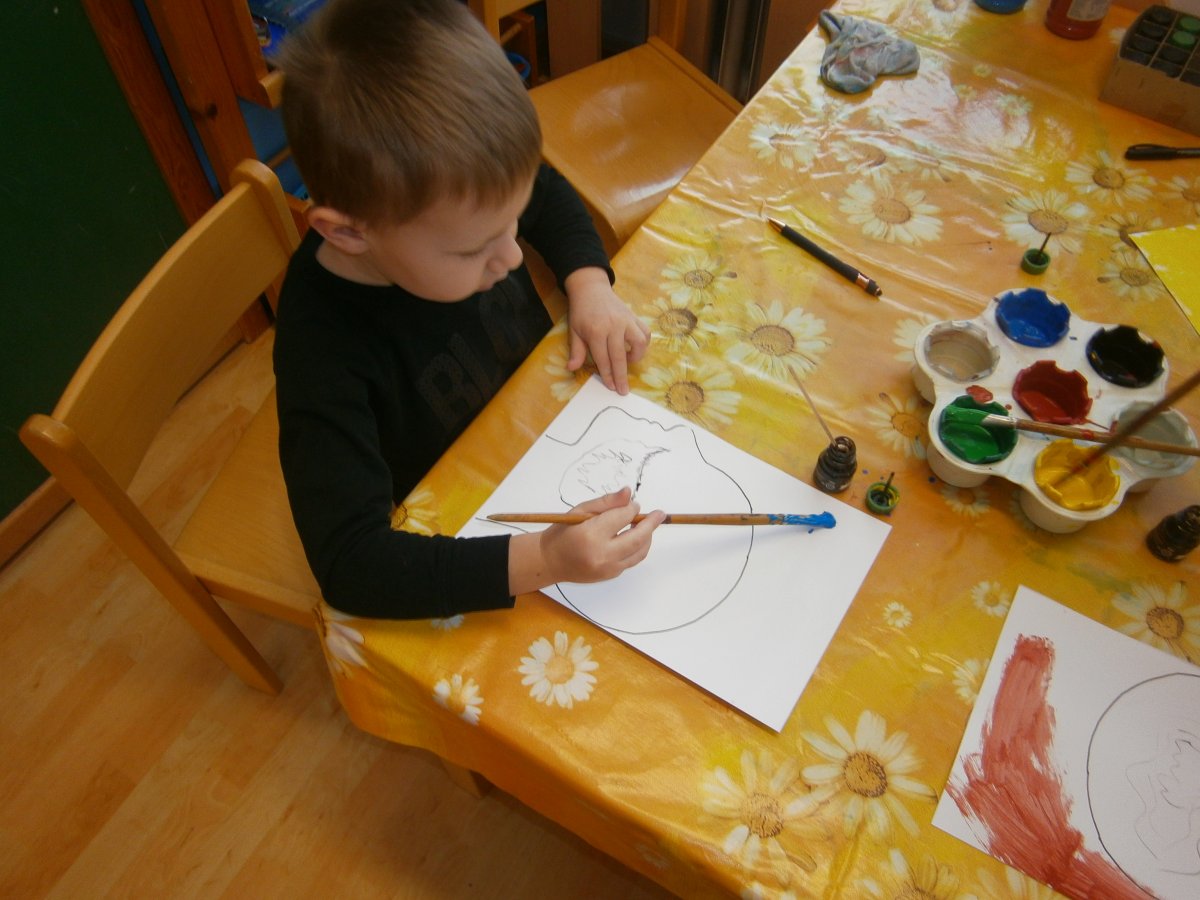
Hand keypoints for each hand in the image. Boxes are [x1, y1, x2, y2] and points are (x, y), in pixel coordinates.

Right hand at [508, 487, 664, 594]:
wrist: (550, 560)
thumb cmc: (562, 533)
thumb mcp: (580, 510)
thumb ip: (607, 502)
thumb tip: (629, 493)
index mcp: (591, 534)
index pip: (622, 517)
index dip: (631, 508)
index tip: (633, 504)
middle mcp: (601, 554)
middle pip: (638, 537)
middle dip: (651, 524)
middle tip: (659, 514)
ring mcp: (608, 568)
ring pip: (640, 551)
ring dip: (647, 537)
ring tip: (646, 526)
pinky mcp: (610, 575)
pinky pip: (631, 560)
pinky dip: (637, 548)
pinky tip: (633, 538)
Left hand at [563, 267, 650, 394]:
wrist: (590, 288)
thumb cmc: (581, 312)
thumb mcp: (574, 331)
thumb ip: (576, 350)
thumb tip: (572, 368)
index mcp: (596, 331)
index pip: (603, 359)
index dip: (607, 375)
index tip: (611, 387)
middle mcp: (614, 326)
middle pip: (620, 356)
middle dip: (622, 376)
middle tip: (624, 390)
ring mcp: (626, 321)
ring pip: (639, 343)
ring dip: (636, 357)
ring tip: (628, 362)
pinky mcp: (634, 317)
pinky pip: (645, 332)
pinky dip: (643, 343)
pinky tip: (636, 348)